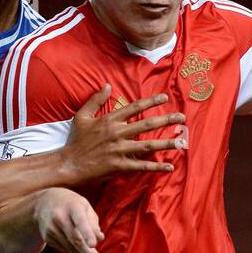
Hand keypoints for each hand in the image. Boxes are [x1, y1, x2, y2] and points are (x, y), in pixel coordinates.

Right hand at [33, 188, 106, 252]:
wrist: (43, 203)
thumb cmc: (71, 205)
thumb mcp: (84, 206)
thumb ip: (93, 222)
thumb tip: (100, 239)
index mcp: (73, 206)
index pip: (81, 221)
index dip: (87, 233)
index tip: (93, 245)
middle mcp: (60, 217)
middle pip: (76, 240)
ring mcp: (51, 228)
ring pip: (72, 248)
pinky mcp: (47, 238)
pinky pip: (66, 249)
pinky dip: (76, 251)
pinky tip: (81, 249)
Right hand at [61, 85, 187, 183]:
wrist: (69, 164)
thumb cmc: (76, 141)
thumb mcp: (82, 116)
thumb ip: (96, 100)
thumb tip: (107, 85)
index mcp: (110, 120)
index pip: (134, 107)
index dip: (151, 101)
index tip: (165, 98)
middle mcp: (117, 133)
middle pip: (147, 124)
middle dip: (167, 120)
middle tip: (182, 117)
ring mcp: (120, 150)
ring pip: (148, 145)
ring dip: (167, 143)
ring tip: (182, 142)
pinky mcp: (120, 165)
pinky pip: (142, 166)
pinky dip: (157, 167)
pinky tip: (170, 166)